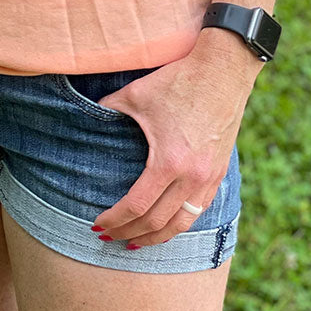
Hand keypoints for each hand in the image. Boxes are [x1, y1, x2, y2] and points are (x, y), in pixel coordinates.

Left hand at [90, 32, 260, 248]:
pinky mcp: (220, 171)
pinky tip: (168, 223)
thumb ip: (108, 110)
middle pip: (157, 222)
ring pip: (182, 223)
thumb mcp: (135, 93)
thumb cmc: (178, 79)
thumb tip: (87, 118)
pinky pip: (199, 209)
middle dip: (129, 234)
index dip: (114, 220)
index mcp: (169, 161)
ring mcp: (209, 177)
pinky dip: (180, 222)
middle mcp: (192, 176)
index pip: (136, 206)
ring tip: (136, 242)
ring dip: (157, 237)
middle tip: (110, 238)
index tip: (98, 225)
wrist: (223, 68)